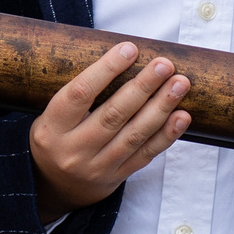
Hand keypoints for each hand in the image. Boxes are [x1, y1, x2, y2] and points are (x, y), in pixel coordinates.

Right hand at [29, 41, 191, 219]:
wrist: (52, 186)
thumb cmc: (55, 136)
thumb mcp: (51, 113)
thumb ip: (79, 89)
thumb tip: (115, 47)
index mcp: (52, 126)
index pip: (80, 93)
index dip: (106, 69)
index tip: (130, 48)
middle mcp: (74, 149)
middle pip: (113, 114)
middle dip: (142, 87)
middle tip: (164, 64)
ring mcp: (96, 167)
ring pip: (133, 135)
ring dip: (160, 107)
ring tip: (179, 84)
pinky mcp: (116, 177)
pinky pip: (145, 155)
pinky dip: (166, 135)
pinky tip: (182, 116)